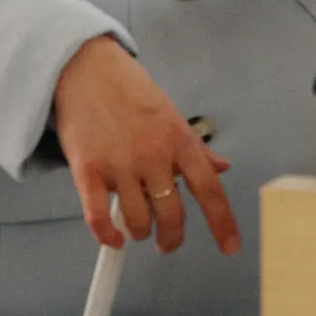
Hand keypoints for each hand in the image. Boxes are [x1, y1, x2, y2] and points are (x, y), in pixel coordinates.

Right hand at [49, 35, 240, 255]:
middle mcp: (154, 155)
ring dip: (138, 232)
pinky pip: (98, 218)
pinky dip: (106, 236)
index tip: (230, 247)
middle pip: (173, 216)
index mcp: (180, 140)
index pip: (210, 191)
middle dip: (171, 237)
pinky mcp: (87, 170)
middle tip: (166, 240)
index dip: (223, 224)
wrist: (85, 68)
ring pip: (137, 222)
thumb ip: (195, 148)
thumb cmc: (130, 91)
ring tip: (135, 226)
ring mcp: (120, 164)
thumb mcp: (171, 115)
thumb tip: (221, 168)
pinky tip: (112, 238)